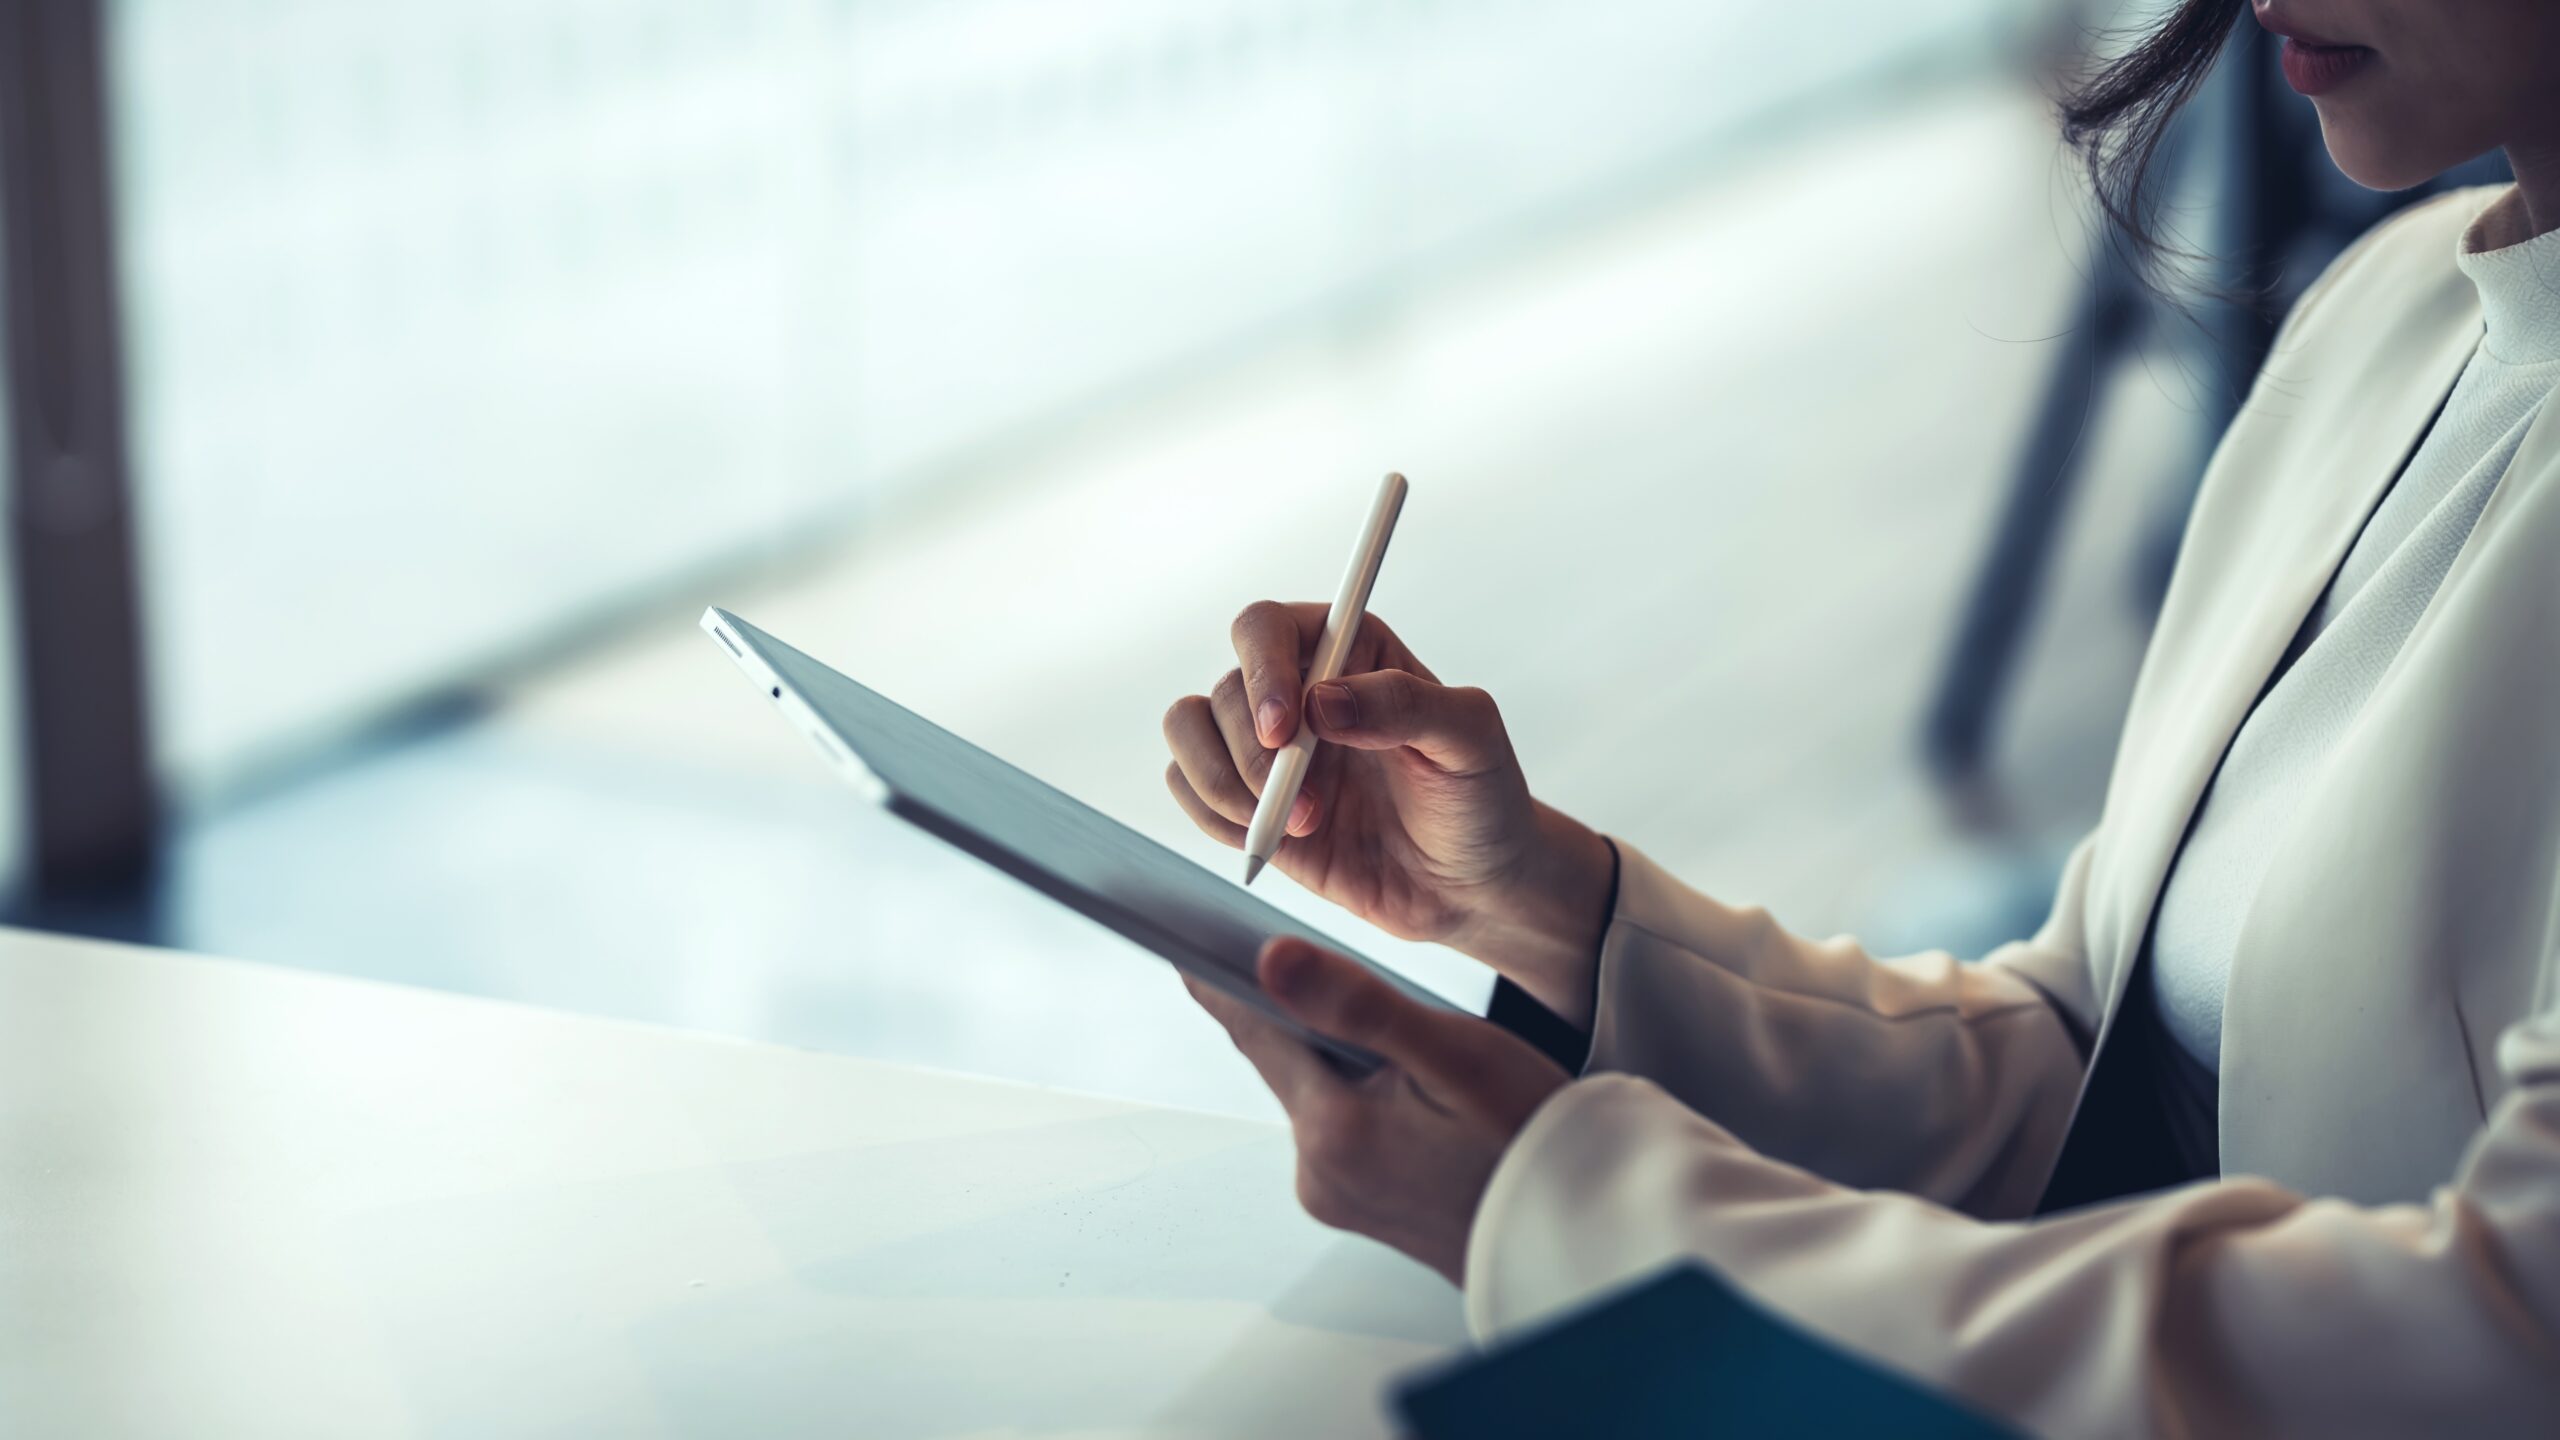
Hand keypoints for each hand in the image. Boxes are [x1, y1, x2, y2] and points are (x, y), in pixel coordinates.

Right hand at [1162, 602, 1613, 1022]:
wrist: (1470, 885)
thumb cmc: (1480, 799)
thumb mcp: (1469, 741)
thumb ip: (1405, 705)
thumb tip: (1323, 701)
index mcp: (1348, 650)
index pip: (1266, 626)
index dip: (1261, 672)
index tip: (1285, 730)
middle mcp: (1296, 688)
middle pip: (1223, 690)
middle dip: (1252, 756)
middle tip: (1308, 809)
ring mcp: (1265, 746)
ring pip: (1187, 730)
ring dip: (1223, 784)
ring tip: (1296, 827)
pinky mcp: (1246, 800)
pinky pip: (1186, 786)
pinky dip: (1212, 815)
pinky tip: (1273, 840)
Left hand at [1184, 937, 1569, 1284]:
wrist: (1584, 1231)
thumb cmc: (1532, 1139)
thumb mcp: (1455, 1054)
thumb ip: (1358, 1004)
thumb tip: (1269, 960)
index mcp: (1332, 1130)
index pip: (1253, 1029)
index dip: (1220, 976)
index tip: (1179, 932)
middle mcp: (1319, 1172)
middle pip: (1288, 1060)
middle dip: (1306, 1014)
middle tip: (1324, 969)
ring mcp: (1338, 1197)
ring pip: (1321, 1094)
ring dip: (1347, 1060)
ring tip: (1412, 1049)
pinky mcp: (1364, 1209)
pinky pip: (1347, 1131)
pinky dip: (1367, 1099)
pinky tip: (1417, 1095)